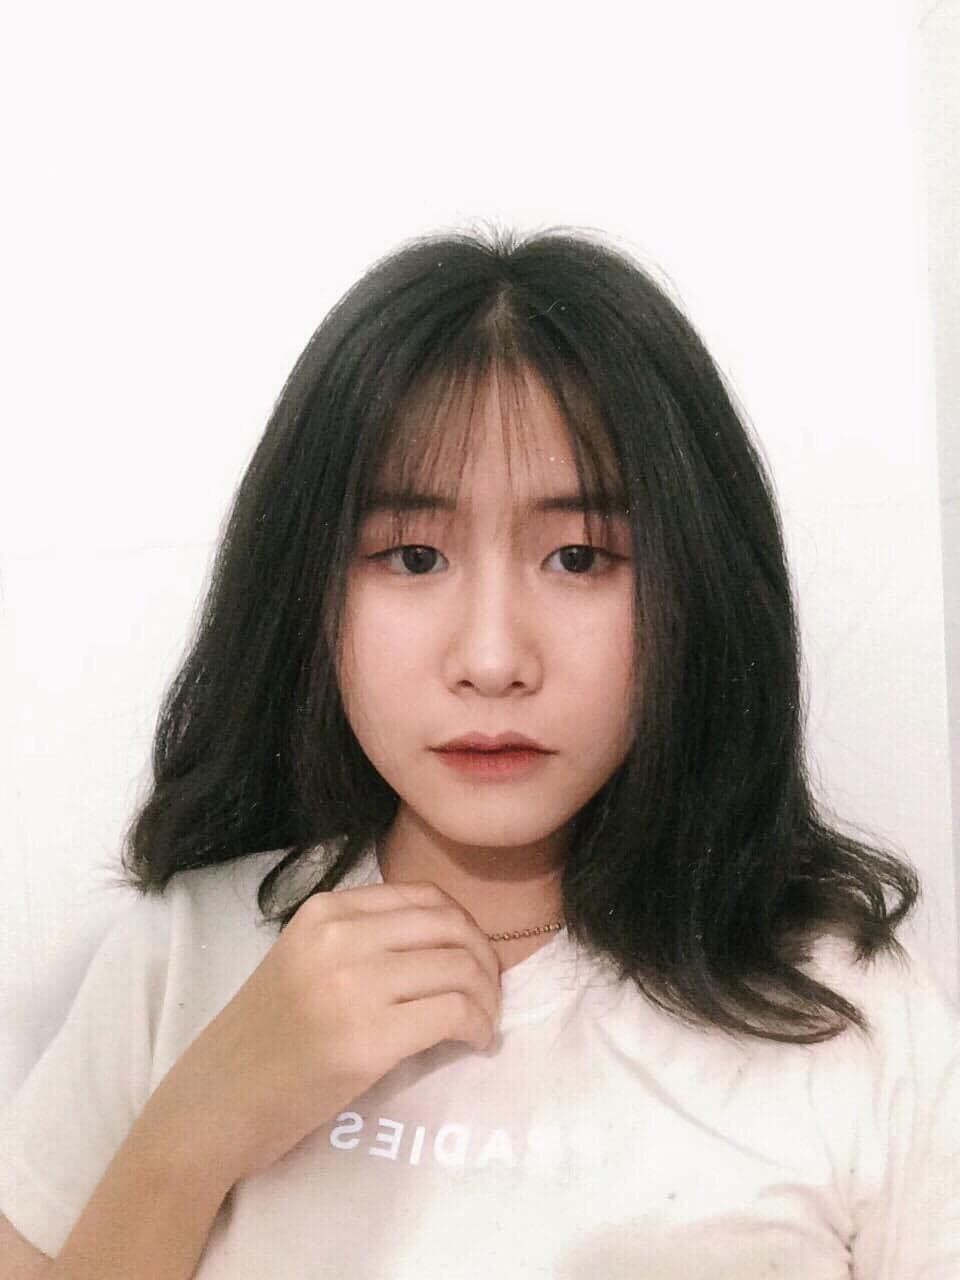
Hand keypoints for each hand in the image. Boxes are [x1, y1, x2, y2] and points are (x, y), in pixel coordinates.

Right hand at [139, 880, 502, 1185]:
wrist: (212, 1105)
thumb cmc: (262, 1040)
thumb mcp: (303, 961)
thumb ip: (360, 940)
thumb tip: (447, 942)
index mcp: (324, 911)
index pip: (424, 898)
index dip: (464, 926)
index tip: (472, 958)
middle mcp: (339, 938)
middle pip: (449, 928)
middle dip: (484, 958)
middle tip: (489, 992)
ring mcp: (352, 987)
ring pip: (458, 968)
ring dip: (486, 996)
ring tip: (484, 1020)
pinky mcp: (367, 1041)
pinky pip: (453, 1014)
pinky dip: (478, 1026)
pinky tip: (476, 1041)